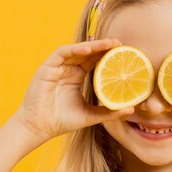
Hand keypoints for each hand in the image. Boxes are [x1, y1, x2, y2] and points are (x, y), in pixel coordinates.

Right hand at [13, 39, 134, 141]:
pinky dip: (75, 49)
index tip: (124, 53)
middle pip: (87, 53)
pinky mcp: (47, 68)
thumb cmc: (62, 121)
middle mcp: (68, 70)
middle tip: (120, 43)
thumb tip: (132, 108)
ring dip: (92, 45)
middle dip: (103, 47)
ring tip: (109, 44)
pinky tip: (88, 49)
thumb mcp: (91, 115)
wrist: (40, 127)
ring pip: (76, 50)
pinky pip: (62, 53)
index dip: (107, 56)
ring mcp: (57, 67)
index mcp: (76, 77)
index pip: (94, 62)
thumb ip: (110, 111)